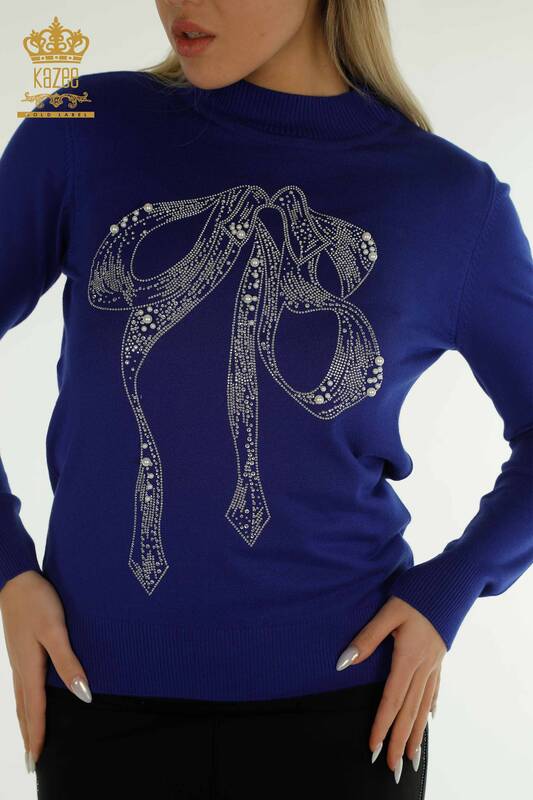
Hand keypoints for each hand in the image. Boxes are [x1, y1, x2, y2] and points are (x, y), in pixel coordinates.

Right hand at [0, 570, 91, 770]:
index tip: (36, 759)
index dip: (37, 734)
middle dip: (28, 734)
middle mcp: (20, 667)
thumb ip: (68, 662)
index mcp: (29, 667)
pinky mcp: (19, 648)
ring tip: (29, 736)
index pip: (35, 709)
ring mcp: (17, 658)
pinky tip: (28, 697)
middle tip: (31, 759)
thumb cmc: (38, 602)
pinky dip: (24, 700)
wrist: (16, 579)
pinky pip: (21, 684)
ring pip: (20, 697)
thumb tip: (82, 695)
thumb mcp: (56, 631)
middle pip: (24, 708)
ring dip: (25, 719)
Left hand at [336, 595, 445, 781]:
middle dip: (399, 739)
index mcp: (409, 657)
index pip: (392, 699)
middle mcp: (424, 665)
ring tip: (411, 756)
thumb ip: (367, 638)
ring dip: (416, 732)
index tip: (373, 746)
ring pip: (424, 704)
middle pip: (410, 710)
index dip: (381, 724)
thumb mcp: (388, 611)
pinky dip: (430, 706)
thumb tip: (345, 662)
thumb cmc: (418, 593)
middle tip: (392, 767)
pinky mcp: (440, 655)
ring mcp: (435, 662)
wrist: (452, 581)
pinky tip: (430, 718)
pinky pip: (435, 688)